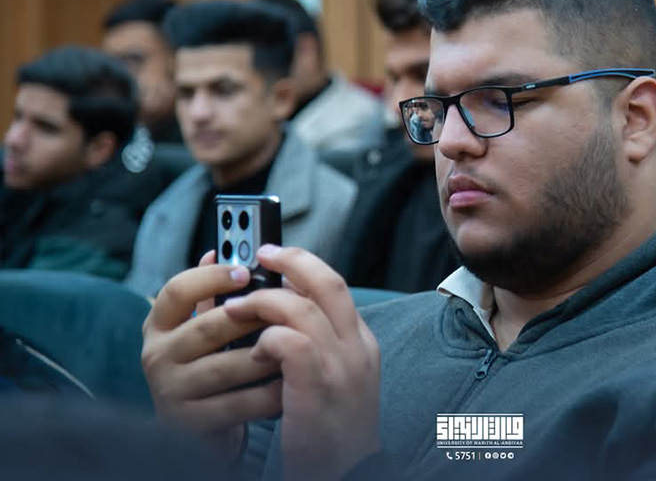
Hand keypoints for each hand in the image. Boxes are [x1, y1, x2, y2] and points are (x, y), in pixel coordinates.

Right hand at [141, 251, 282, 444]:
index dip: (211, 277)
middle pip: (209, 326)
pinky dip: (268, 394)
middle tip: (291, 310)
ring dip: (269, 355)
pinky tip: (291, 384)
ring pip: (227, 365)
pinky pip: (236, 403)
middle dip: (255, 317)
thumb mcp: (207, 328)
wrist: (202, 429)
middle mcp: (155, 354)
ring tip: (301, 345)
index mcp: (159, 323)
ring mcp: (169, 390)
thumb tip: (220, 251)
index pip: (177, 290)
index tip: (247, 271)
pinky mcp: (188, 422)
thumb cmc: (212, 364)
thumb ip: (215, 296)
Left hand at [223, 245, 380, 480]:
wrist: (344, 474)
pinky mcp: (316, 386)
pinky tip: (254, 353)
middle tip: (261, 254)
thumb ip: (314, 341)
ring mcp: (340, 366)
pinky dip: (265, 339)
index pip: (335, 286)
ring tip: (236, 310)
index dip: (304, 265)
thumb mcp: (332, 376)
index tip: (277, 256)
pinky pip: (288, 341)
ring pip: (301, 308)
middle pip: (328, 282)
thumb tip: (278, 307)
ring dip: (263, 302)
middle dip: (291, 261)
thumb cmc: (327, 428)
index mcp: (361, 342)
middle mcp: (357, 348)